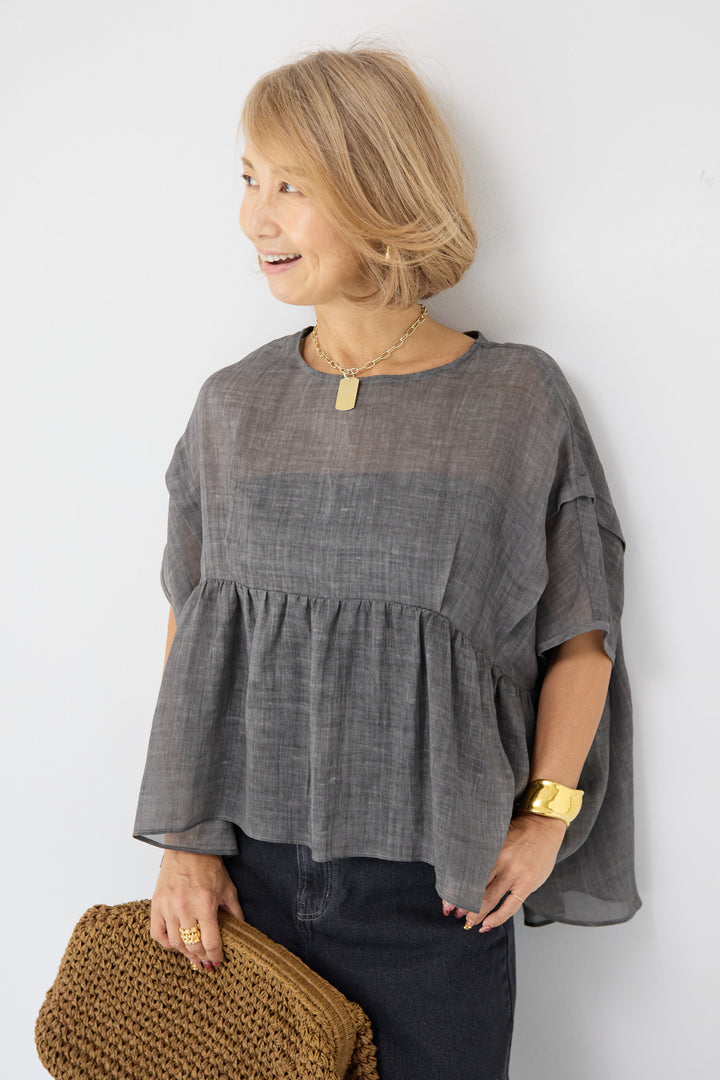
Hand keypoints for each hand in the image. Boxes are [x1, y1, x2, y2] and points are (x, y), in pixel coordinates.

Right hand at [150, 850, 243, 969]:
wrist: (188, 847)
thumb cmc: (208, 865)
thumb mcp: (228, 888)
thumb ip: (234, 911)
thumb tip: (241, 930)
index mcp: (205, 904)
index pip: (211, 942)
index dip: (216, 955)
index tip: (219, 960)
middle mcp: (185, 908)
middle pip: (193, 946)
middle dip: (202, 957)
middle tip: (207, 960)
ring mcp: (168, 907)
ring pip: (175, 943)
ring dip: (186, 952)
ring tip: (193, 953)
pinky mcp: (156, 905)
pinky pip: (157, 934)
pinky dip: (166, 942)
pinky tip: (176, 942)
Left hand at [442, 813, 565, 930]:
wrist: (544, 827)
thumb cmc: (519, 831)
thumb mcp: (497, 837)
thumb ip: (485, 854)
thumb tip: (468, 873)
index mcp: (490, 848)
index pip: (467, 873)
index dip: (455, 888)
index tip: (447, 899)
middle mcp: (501, 862)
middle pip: (475, 887)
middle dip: (463, 903)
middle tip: (454, 912)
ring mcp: (515, 874)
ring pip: (490, 899)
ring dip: (477, 914)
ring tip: (468, 922)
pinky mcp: (527, 884)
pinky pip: (510, 906)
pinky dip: (497, 918)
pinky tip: (487, 924)